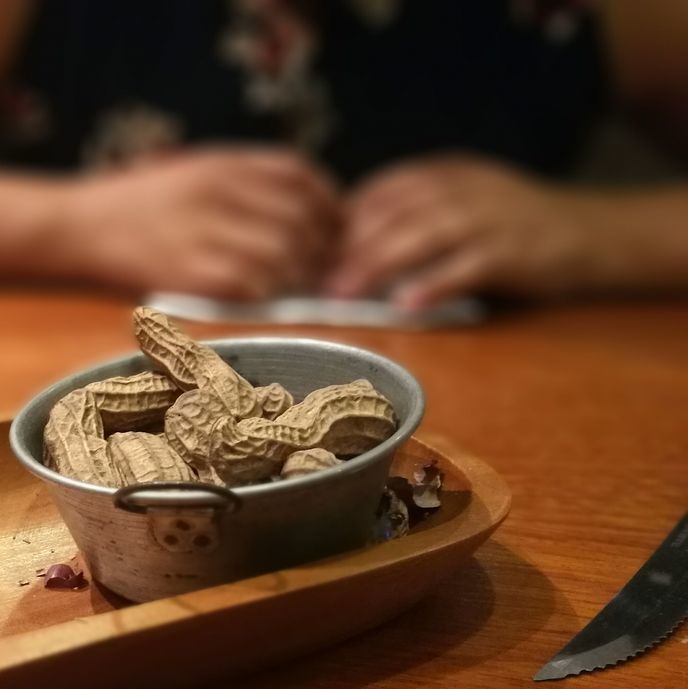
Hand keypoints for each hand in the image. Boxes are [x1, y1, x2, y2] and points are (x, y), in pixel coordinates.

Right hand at [63, 149, 338, 299]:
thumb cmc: (133, 206)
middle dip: (320, 247)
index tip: (333, 226)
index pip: (300, 175)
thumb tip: (302, 209)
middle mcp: (219, 191)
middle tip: (320, 268)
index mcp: (222, 163)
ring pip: (284, 253)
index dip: (328, 202)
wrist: (75, 227)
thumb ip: (241, 183)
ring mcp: (207, 231)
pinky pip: (254, 284)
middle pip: (301, 218)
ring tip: (293, 288)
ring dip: (298, 275)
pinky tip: (261, 299)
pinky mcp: (192, 271)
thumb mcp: (190, 171)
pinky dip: (268, 294)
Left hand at [327, 156, 593, 309]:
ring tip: (344, 292)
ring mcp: (488, 218)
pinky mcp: (513, 251)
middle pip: (391, 213)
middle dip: (347, 248)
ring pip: (422, 235)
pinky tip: (405, 304)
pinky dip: (433, 283)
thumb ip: (407, 217)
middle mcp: (461, 189)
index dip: (340, 222)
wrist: (589, 232)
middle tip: (314, 280)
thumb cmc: (509, 226)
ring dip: (377, 264)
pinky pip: (466, 266)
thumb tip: (342, 248)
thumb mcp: (457, 205)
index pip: (377, 192)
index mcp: (442, 174)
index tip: (310, 252)